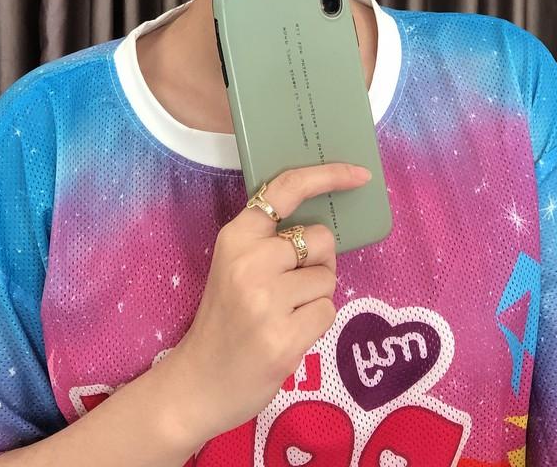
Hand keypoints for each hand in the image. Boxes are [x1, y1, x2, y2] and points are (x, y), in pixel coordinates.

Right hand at [162, 162, 371, 442]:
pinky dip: (316, 322)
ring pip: (328, 278)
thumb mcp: (235, 264)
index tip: (359, 174)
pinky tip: (288, 333)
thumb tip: (324, 222)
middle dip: (319, 261)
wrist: (197, 382)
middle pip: (321, 239)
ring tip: (285, 313)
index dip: (328, 176)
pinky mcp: (284, 338)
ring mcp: (267, 301)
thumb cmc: (225, 317)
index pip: (287, 189)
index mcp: (236, 236)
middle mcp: (250, 262)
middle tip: (292, 286)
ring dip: (316, 296)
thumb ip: (269, 240)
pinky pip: (328, 311)